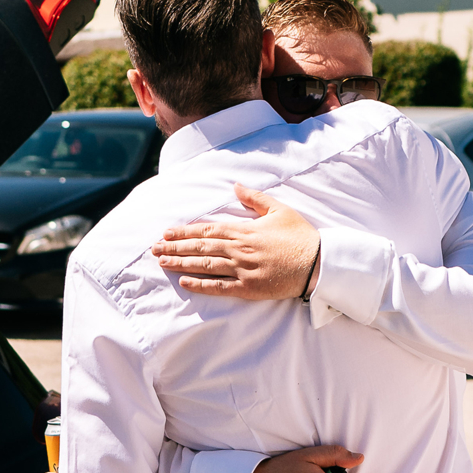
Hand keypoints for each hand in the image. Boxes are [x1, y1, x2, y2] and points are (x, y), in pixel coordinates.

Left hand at [152, 184, 320, 299]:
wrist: (319, 263)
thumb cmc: (300, 236)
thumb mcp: (279, 210)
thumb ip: (255, 198)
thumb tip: (236, 185)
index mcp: (244, 230)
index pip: (206, 229)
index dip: (184, 231)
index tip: (166, 233)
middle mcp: (239, 249)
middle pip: (200, 247)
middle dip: (175, 247)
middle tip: (154, 249)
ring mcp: (243, 269)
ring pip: (205, 265)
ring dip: (181, 263)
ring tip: (162, 263)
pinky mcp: (249, 288)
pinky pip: (220, 287)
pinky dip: (201, 284)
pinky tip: (185, 282)